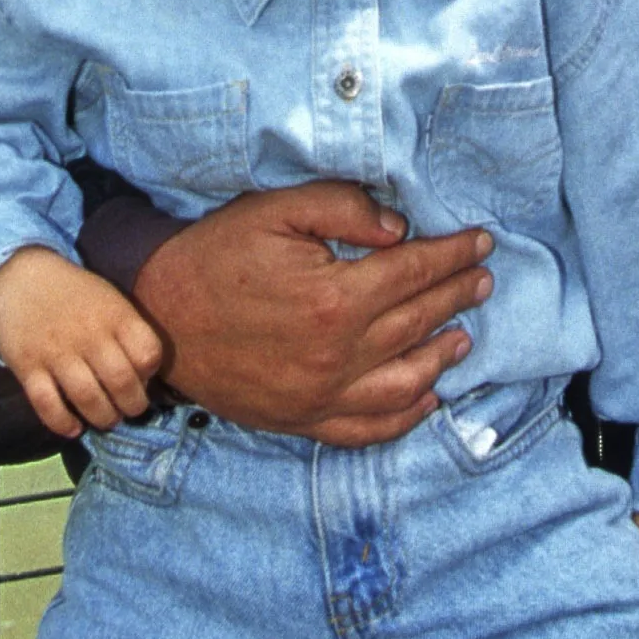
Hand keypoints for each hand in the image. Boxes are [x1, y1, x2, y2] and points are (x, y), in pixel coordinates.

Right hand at [0, 246, 166, 437]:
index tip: (143, 379)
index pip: (147, 353)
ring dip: (103, 418)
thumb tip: (145, 377)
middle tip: (128, 410)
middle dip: (132, 406)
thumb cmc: (76, 295)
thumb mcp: (111, 300)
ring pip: (87, 397)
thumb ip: (128, 332)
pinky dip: (62, 423)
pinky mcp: (28, 366)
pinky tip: (73, 428)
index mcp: (116, 315)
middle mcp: (89, 334)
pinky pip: (47, 404)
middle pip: (121, 381)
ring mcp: (56, 351)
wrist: (22, 278)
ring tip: (106, 419)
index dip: (151, 374)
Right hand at [131, 184, 493, 441]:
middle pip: (418, 322)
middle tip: (483, 280)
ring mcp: (320, 395)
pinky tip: (425, 400)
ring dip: (442, 358)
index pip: (416, 273)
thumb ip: (342, 209)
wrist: (156, 317)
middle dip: (457, 297)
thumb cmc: (214, 256)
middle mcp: (336, 355)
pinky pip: (365, 429)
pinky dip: (403, 418)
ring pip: (405, 383)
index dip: (454, 255)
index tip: (482, 242)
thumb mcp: (274, 211)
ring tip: (464, 337)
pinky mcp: (301, 419)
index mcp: (334, 299)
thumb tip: (400, 230)